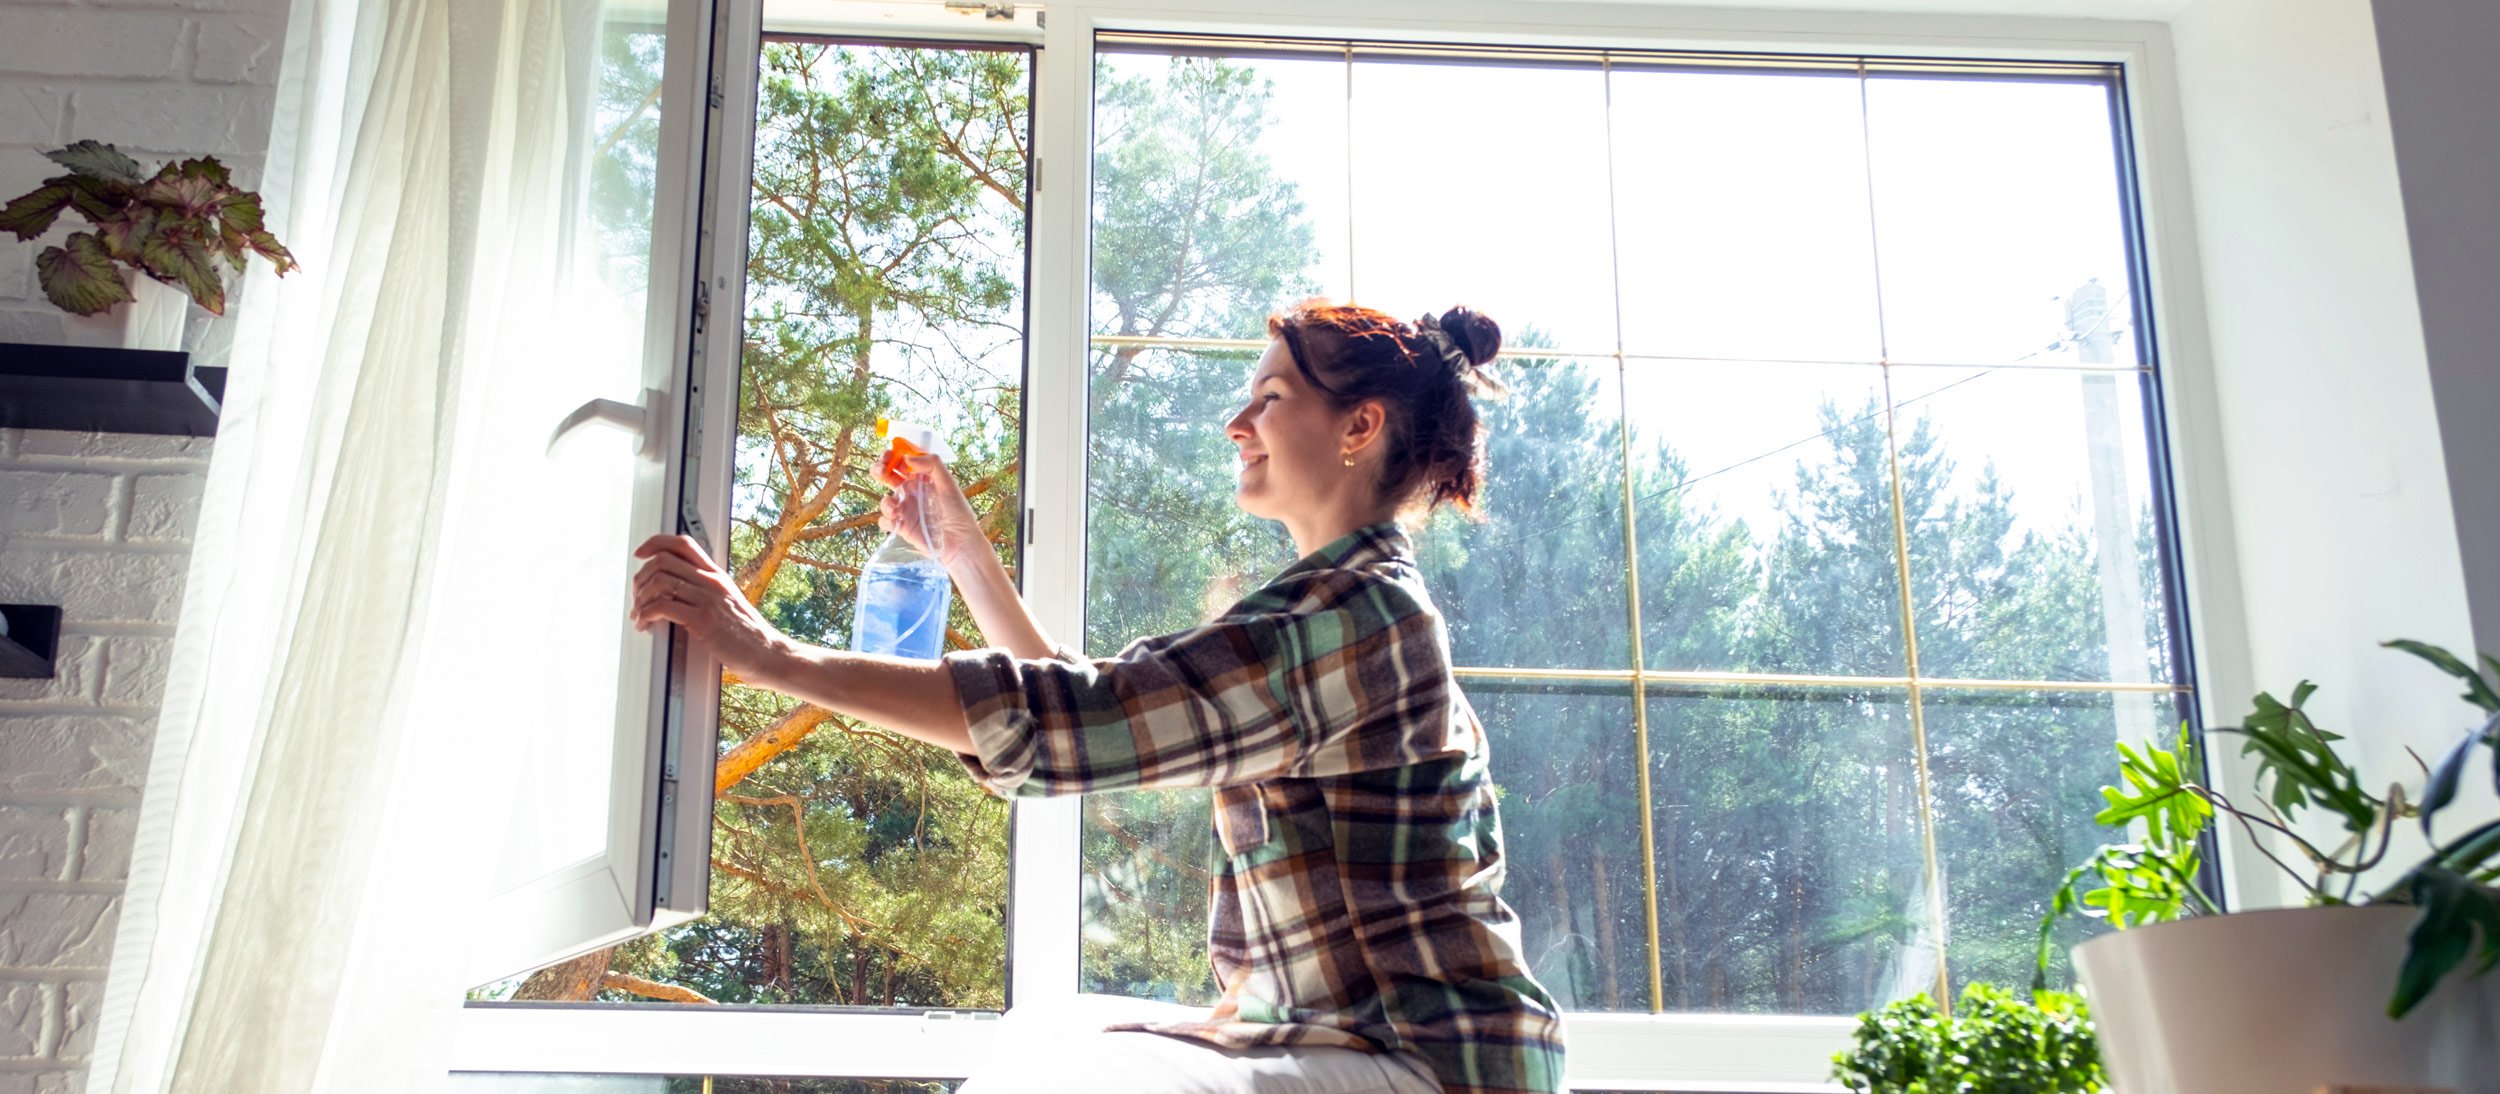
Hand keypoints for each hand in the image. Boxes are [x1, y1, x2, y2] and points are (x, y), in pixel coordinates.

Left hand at [630, 534, 793, 685]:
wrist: (767, 653)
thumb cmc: (747, 634)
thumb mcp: (728, 602)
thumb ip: (706, 592)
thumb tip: (676, 590)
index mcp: (716, 575)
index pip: (683, 543)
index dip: (655, 543)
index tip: (641, 554)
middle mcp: (711, 581)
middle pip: (663, 560)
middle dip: (640, 578)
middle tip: (637, 597)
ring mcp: (708, 599)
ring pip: (659, 581)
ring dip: (640, 599)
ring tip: (639, 615)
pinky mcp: (703, 620)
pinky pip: (663, 606)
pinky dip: (646, 614)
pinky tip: (646, 624)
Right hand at [878, 453, 987, 571]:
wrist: (960, 542)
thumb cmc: (958, 511)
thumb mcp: (948, 483)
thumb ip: (932, 465)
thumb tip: (907, 457)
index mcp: (921, 478)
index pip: (902, 462)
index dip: (892, 456)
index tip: (890, 455)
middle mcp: (911, 491)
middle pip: (888, 476)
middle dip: (879, 470)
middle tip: (881, 470)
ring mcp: (905, 509)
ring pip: (885, 500)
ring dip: (885, 502)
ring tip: (894, 509)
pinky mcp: (902, 527)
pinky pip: (885, 521)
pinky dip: (886, 520)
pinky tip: (896, 521)